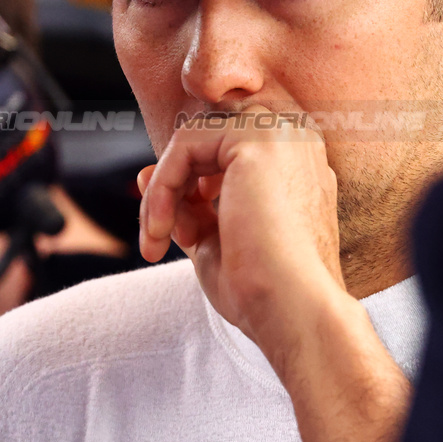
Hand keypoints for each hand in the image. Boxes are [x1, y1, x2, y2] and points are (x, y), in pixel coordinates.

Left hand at [138, 105, 343, 356]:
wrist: (295, 309)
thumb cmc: (264, 287)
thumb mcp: (216, 238)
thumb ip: (189, 203)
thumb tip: (145, 173)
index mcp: (297, 160)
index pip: (227, 144)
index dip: (194, 178)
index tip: (185, 231)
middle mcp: (295, 137)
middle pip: (208, 133)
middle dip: (176, 179)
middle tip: (165, 233)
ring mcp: (281, 132)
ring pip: (191, 138)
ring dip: (163, 190)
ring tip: (159, 238)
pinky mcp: (257, 138)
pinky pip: (184, 146)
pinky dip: (161, 189)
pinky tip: (161, 230)